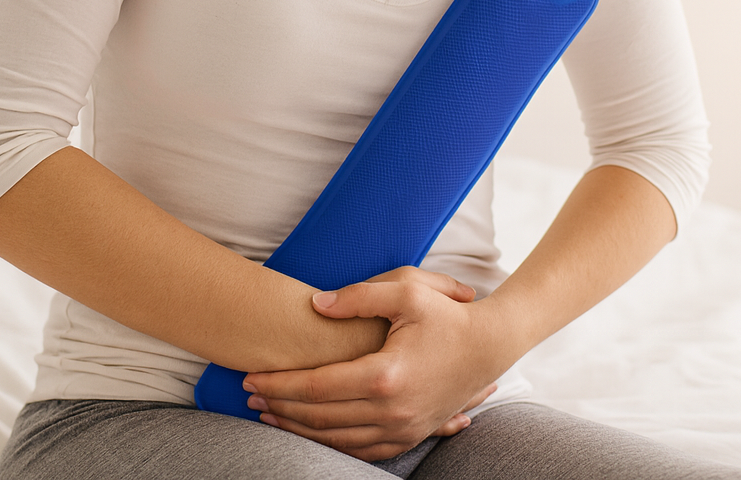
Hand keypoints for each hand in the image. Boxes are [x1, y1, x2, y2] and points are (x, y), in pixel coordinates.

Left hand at [243, 272, 501, 460]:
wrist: (491, 346)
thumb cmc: (449, 314)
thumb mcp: (408, 290)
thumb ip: (359, 296)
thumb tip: (316, 304)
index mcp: (386, 374)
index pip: (316, 386)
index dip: (279, 383)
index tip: (250, 376)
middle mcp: (391, 410)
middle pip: (319, 417)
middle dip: (279, 407)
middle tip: (249, 397)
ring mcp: (402, 428)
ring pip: (336, 439)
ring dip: (298, 428)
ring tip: (269, 414)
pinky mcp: (410, 435)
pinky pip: (360, 450)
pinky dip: (329, 443)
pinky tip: (310, 432)